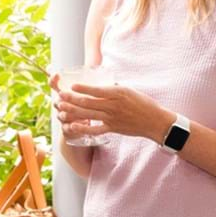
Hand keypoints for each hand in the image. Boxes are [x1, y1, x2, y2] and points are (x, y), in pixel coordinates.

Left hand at [54, 79, 171, 142]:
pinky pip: (95, 130)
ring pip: (88, 115)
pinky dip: (83, 129)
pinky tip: (72, 127)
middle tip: (60, 96)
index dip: (82, 89)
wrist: (155, 121)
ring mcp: (112, 118)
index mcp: (118, 93)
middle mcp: (113, 105)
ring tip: (62, 109)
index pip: (96, 90)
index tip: (72, 86)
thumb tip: (100, 86)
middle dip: (72, 99)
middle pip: (88, 102)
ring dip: (73, 112)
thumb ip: (114, 89)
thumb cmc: (143, 104)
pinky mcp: (113, 129)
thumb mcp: (129, 91)